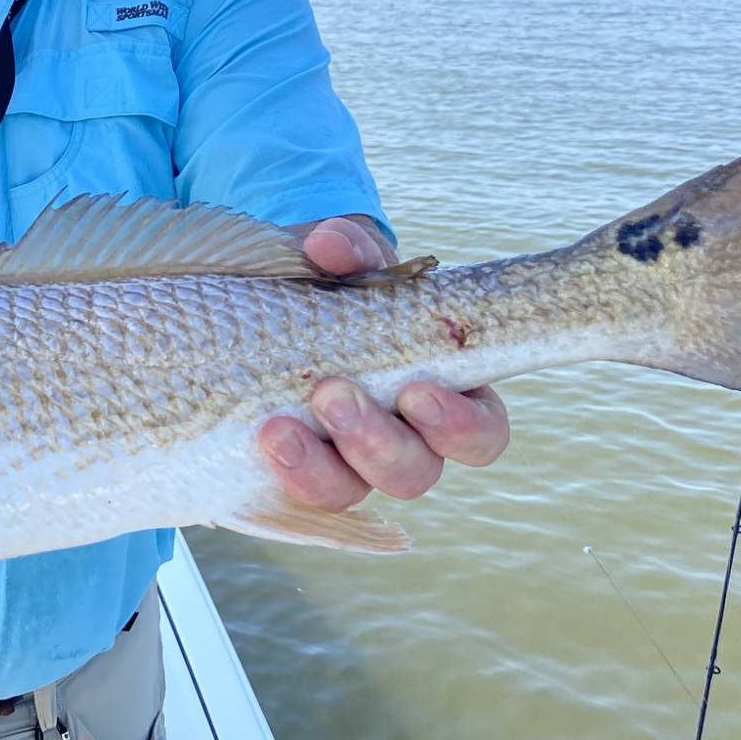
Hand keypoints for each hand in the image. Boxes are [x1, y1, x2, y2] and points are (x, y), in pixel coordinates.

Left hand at [257, 216, 508, 508]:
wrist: (268, 302)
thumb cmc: (334, 284)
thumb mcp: (346, 259)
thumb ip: (349, 249)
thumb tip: (330, 246)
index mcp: (442, 390)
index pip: (482, 431)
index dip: (461, 425)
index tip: (418, 393)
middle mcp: (402, 439)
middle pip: (415, 472)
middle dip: (375, 441)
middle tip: (333, 395)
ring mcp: (346, 463)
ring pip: (351, 491)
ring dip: (318, 467)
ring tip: (279, 427)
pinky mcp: (295, 470)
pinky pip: (295, 493)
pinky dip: (280, 471)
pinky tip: (258, 440)